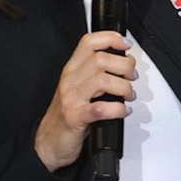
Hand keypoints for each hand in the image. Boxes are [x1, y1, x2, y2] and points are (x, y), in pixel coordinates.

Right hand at [34, 30, 134, 171]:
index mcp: (72, 69)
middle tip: (131, 77)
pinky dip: (118, 109)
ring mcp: (71, 98)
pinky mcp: (76, 118)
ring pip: (103, 80)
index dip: (110, 38)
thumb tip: (124, 63)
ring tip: (128, 95)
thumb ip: (96, 73)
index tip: (125, 45)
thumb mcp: (79, 87)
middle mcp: (70, 80)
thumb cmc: (68, 114)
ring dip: (124, 87)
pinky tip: (123, 111)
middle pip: (101, 59)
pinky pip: (101, 108)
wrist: (49, 141)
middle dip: (125, 66)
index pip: (89, 42)